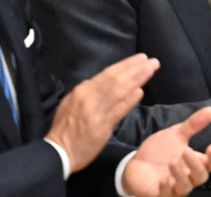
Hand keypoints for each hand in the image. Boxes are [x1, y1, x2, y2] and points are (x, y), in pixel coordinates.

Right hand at [46, 53, 158, 171]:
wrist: (58, 152)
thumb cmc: (65, 128)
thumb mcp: (71, 103)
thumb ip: (89, 92)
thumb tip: (105, 82)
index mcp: (82, 90)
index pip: (107, 74)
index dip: (124, 65)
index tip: (140, 58)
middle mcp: (89, 96)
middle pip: (115, 79)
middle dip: (134, 68)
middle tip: (152, 60)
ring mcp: (96, 110)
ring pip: (118, 91)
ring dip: (136, 79)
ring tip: (150, 69)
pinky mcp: (102, 125)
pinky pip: (117, 110)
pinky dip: (129, 100)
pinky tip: (140, 92)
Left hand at [121, 107, 210, 195]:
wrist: (135, 162)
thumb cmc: (159, 150)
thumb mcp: (176, 134)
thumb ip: (193, 124)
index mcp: (194, 162)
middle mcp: (187, 177)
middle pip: (201, 177)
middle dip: (195, 165)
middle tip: (185, 151)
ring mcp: (174, 188)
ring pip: (185, 188)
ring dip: (180, 176)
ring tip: (172, 162)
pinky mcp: (159, 195)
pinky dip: (167, 190)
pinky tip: (164, 180)